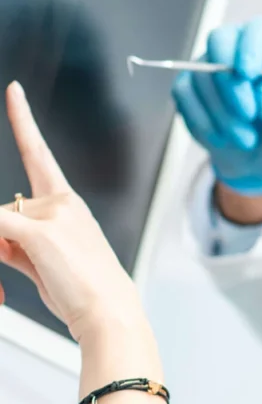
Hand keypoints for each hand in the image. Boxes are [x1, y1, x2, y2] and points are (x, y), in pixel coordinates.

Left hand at [0, 82, 139, 340]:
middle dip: (3, 241)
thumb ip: (15, 243)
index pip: (39, 154)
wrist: (109, 312)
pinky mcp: (38, 230)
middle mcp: (62, 203)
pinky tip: (15, 253)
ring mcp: (52, 214)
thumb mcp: (47, 263)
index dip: (23, 120)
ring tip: (40, 275)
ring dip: (2, 250)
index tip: (14, 91)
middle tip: (25, 268)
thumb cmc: (87, 292)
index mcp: (70, 205)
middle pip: (6, 210)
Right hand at [172, 17, 261, 198]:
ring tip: (246, 140)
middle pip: (221, 41)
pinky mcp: (190, 84)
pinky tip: (222, 138)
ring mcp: (213, 63)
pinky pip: (183, 93)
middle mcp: (242, 46)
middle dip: (230, 82)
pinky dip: (202, 121)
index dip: (251, 46)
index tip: (248, 74)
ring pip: (201, 73)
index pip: (260, 29)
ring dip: (221, 113)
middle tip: (248, 115)